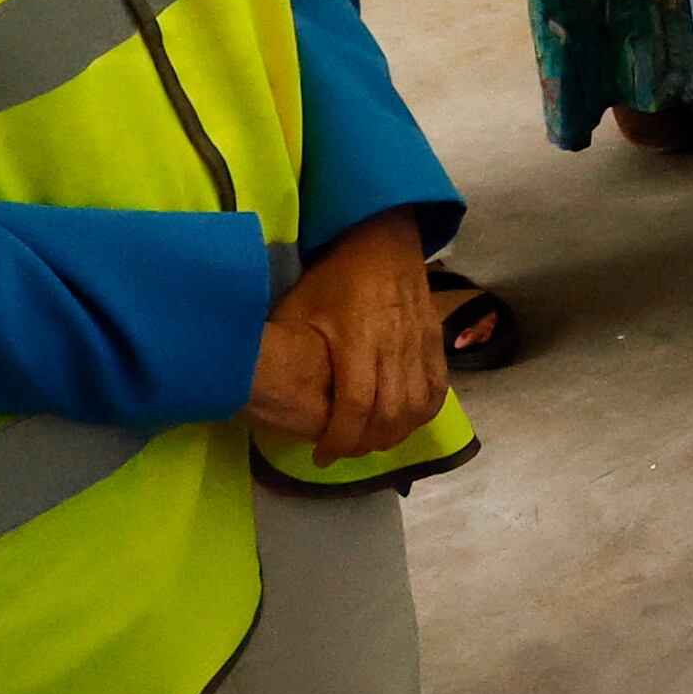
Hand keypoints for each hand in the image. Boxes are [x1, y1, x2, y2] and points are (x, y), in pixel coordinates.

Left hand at [247, 213, 451, 465]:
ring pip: (416, 408)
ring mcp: (419, 343)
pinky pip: (437, 389)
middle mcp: (393, 345)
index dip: (339, 439)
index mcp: (356, 339)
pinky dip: (422, 414)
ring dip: (394, 434)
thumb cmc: (333, 274)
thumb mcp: (297, 308)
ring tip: (369, 442)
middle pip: (389, 415)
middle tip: (341, 453)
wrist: (381, 237)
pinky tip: (403, 422)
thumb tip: (255, 383)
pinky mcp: (435, 340)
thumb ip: (287, 349)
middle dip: (364, 445)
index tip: (321, 456)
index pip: (355, 406)